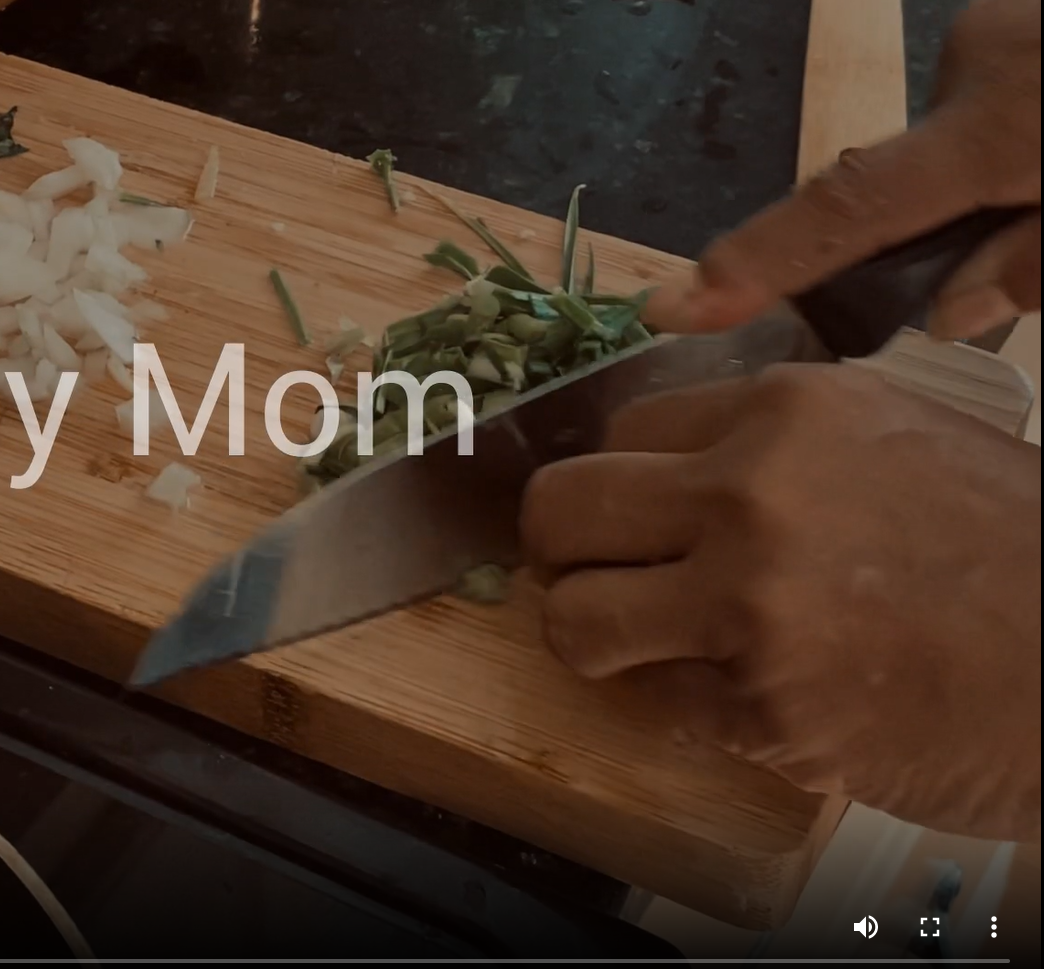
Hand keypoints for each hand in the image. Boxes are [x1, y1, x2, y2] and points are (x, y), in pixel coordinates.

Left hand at [521, 364, 1040, 840]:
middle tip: (602, 572)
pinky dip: (677, 701)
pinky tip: (740, 689)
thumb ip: (773, 438)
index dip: (621, 479)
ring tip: (647, 637)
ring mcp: (749, 609)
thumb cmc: (1011, 547)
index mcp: (788, 411)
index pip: (619, 430)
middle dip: (566, 549)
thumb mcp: (897, 434)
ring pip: (573, 620)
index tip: (638, 513)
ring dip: (597, 633)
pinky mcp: (761, 711)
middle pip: (559, 511)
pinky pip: (650, 702)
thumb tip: (656, 464)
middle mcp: (751, 497)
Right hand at [645, 0, 1041, 340]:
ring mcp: (991, 25)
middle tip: (1025, 221)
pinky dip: (1018, 123)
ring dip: (997, 167)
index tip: (677, 304)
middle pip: (910, 174)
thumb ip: (1035, 267)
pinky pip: (991, 87)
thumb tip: (949, 312)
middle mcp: (966, 70)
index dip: (759, 259)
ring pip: (956, 135)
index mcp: (995, 133)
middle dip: (949, 214)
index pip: (845, 211)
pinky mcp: (1010, 12)